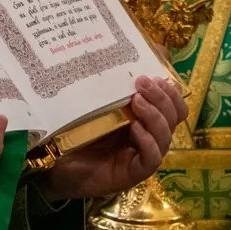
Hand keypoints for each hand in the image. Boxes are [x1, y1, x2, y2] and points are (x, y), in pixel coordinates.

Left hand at [36, 76, 184, 201]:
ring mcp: (142, 156)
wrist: (56, 165)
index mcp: (145, 119)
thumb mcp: (96, 103)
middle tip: (142, 83)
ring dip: (155, 116)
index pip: (174, 106)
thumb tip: (130, 55)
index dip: (170, 91)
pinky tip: (135, 129)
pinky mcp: (133, 173)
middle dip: (163, 98)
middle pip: (174, 118)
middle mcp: (149, 136)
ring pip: (166, 137)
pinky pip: (152, 159)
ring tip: (137, 102)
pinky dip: (148, 142)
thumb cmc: (77, 132)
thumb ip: (113, 84)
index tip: (153, 75)